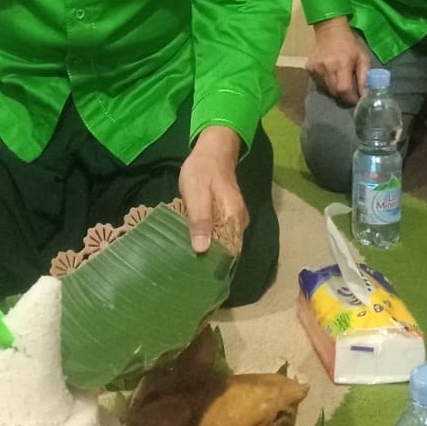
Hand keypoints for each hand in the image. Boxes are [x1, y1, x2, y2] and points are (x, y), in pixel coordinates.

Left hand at [178, 125, 245, 255]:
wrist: (213, 151)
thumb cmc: (203, 170)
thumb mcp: (195, 193)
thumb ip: (200, 220)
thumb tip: (202, 249)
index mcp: (234, 218)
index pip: (230, 253)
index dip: (214, 265)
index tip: (197, 274)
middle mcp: (240, 222)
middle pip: (226, 250)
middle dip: (209, 259)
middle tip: (186, 267)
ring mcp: (236, 219)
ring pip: (223, 243)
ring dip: (208, 249)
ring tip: (187, 259)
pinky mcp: (229, 217)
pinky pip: (221, 234)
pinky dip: (208, 239)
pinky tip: (193, 242)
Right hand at [306, 16, 370, 103]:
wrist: (330, 30)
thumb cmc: (349, 44)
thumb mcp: (362, 58)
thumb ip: (364, 77)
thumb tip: (365, 95)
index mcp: (342, 65)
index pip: (344, 90)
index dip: (350, 98)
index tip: (355, 100)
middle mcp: (327, 68)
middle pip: (334, 92)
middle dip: (343, 95)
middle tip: (348, 91)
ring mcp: (316, 68)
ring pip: (326, 89)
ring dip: (334, 88)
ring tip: (339, 79)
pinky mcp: (309, 68)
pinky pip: (318, 82)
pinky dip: (325, 82)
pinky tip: (329, 72)